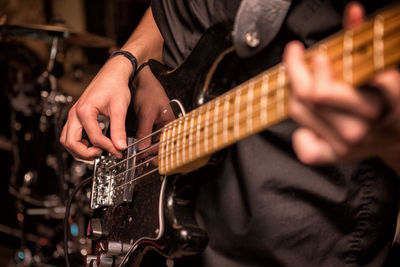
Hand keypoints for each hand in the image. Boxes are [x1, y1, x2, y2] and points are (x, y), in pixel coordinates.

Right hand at [60, 56, 131, 159]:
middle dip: (86, 154)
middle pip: (70, 143)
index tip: (118, 151)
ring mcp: (74, 115)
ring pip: (67, 140)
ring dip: (80, 150)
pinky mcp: (77, 116)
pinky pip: (71, 135)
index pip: (94, 138)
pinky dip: (79, 144)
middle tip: (103, 155)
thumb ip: (119, 129)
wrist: (112, 74)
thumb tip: (120, 146)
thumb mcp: (119, 108)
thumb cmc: (115, 86)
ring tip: (98, 152)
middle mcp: (75, 113)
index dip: (107, 148)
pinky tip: (94, 144)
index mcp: (85, 111)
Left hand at [130, 65, 174, 150]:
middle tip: (141, 160)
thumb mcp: (147, 112)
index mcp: (170, 123)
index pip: (165, 143)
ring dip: (144, 149)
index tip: (146, 158)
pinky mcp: (147, 124)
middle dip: (150, 153)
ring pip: (151, 143)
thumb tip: (142, 148)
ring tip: (137, 157)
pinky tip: (135, 148)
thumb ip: (144, 131)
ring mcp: (155, 125)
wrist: (138, 79)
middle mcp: (164, 126)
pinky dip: (140, 143)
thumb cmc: (148, 90)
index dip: (156, 152)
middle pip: (159, 145)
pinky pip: (145, 137)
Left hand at [284, 2, 399, 171]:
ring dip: (294, 89)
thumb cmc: (391, 100)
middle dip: (297, 68)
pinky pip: (302, 143)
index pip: (341, 85)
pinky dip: (299, 129)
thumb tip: (351, 12)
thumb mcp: (386, 67)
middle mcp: (362, 126)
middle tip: (295, 53)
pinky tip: (308, 115)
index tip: (318, 54)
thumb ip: (366, 40)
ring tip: (301, 77)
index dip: (321, 67)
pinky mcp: (334, 156)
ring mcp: (346, 144)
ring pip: (300, 111)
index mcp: (381, 102)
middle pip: (311, 95)